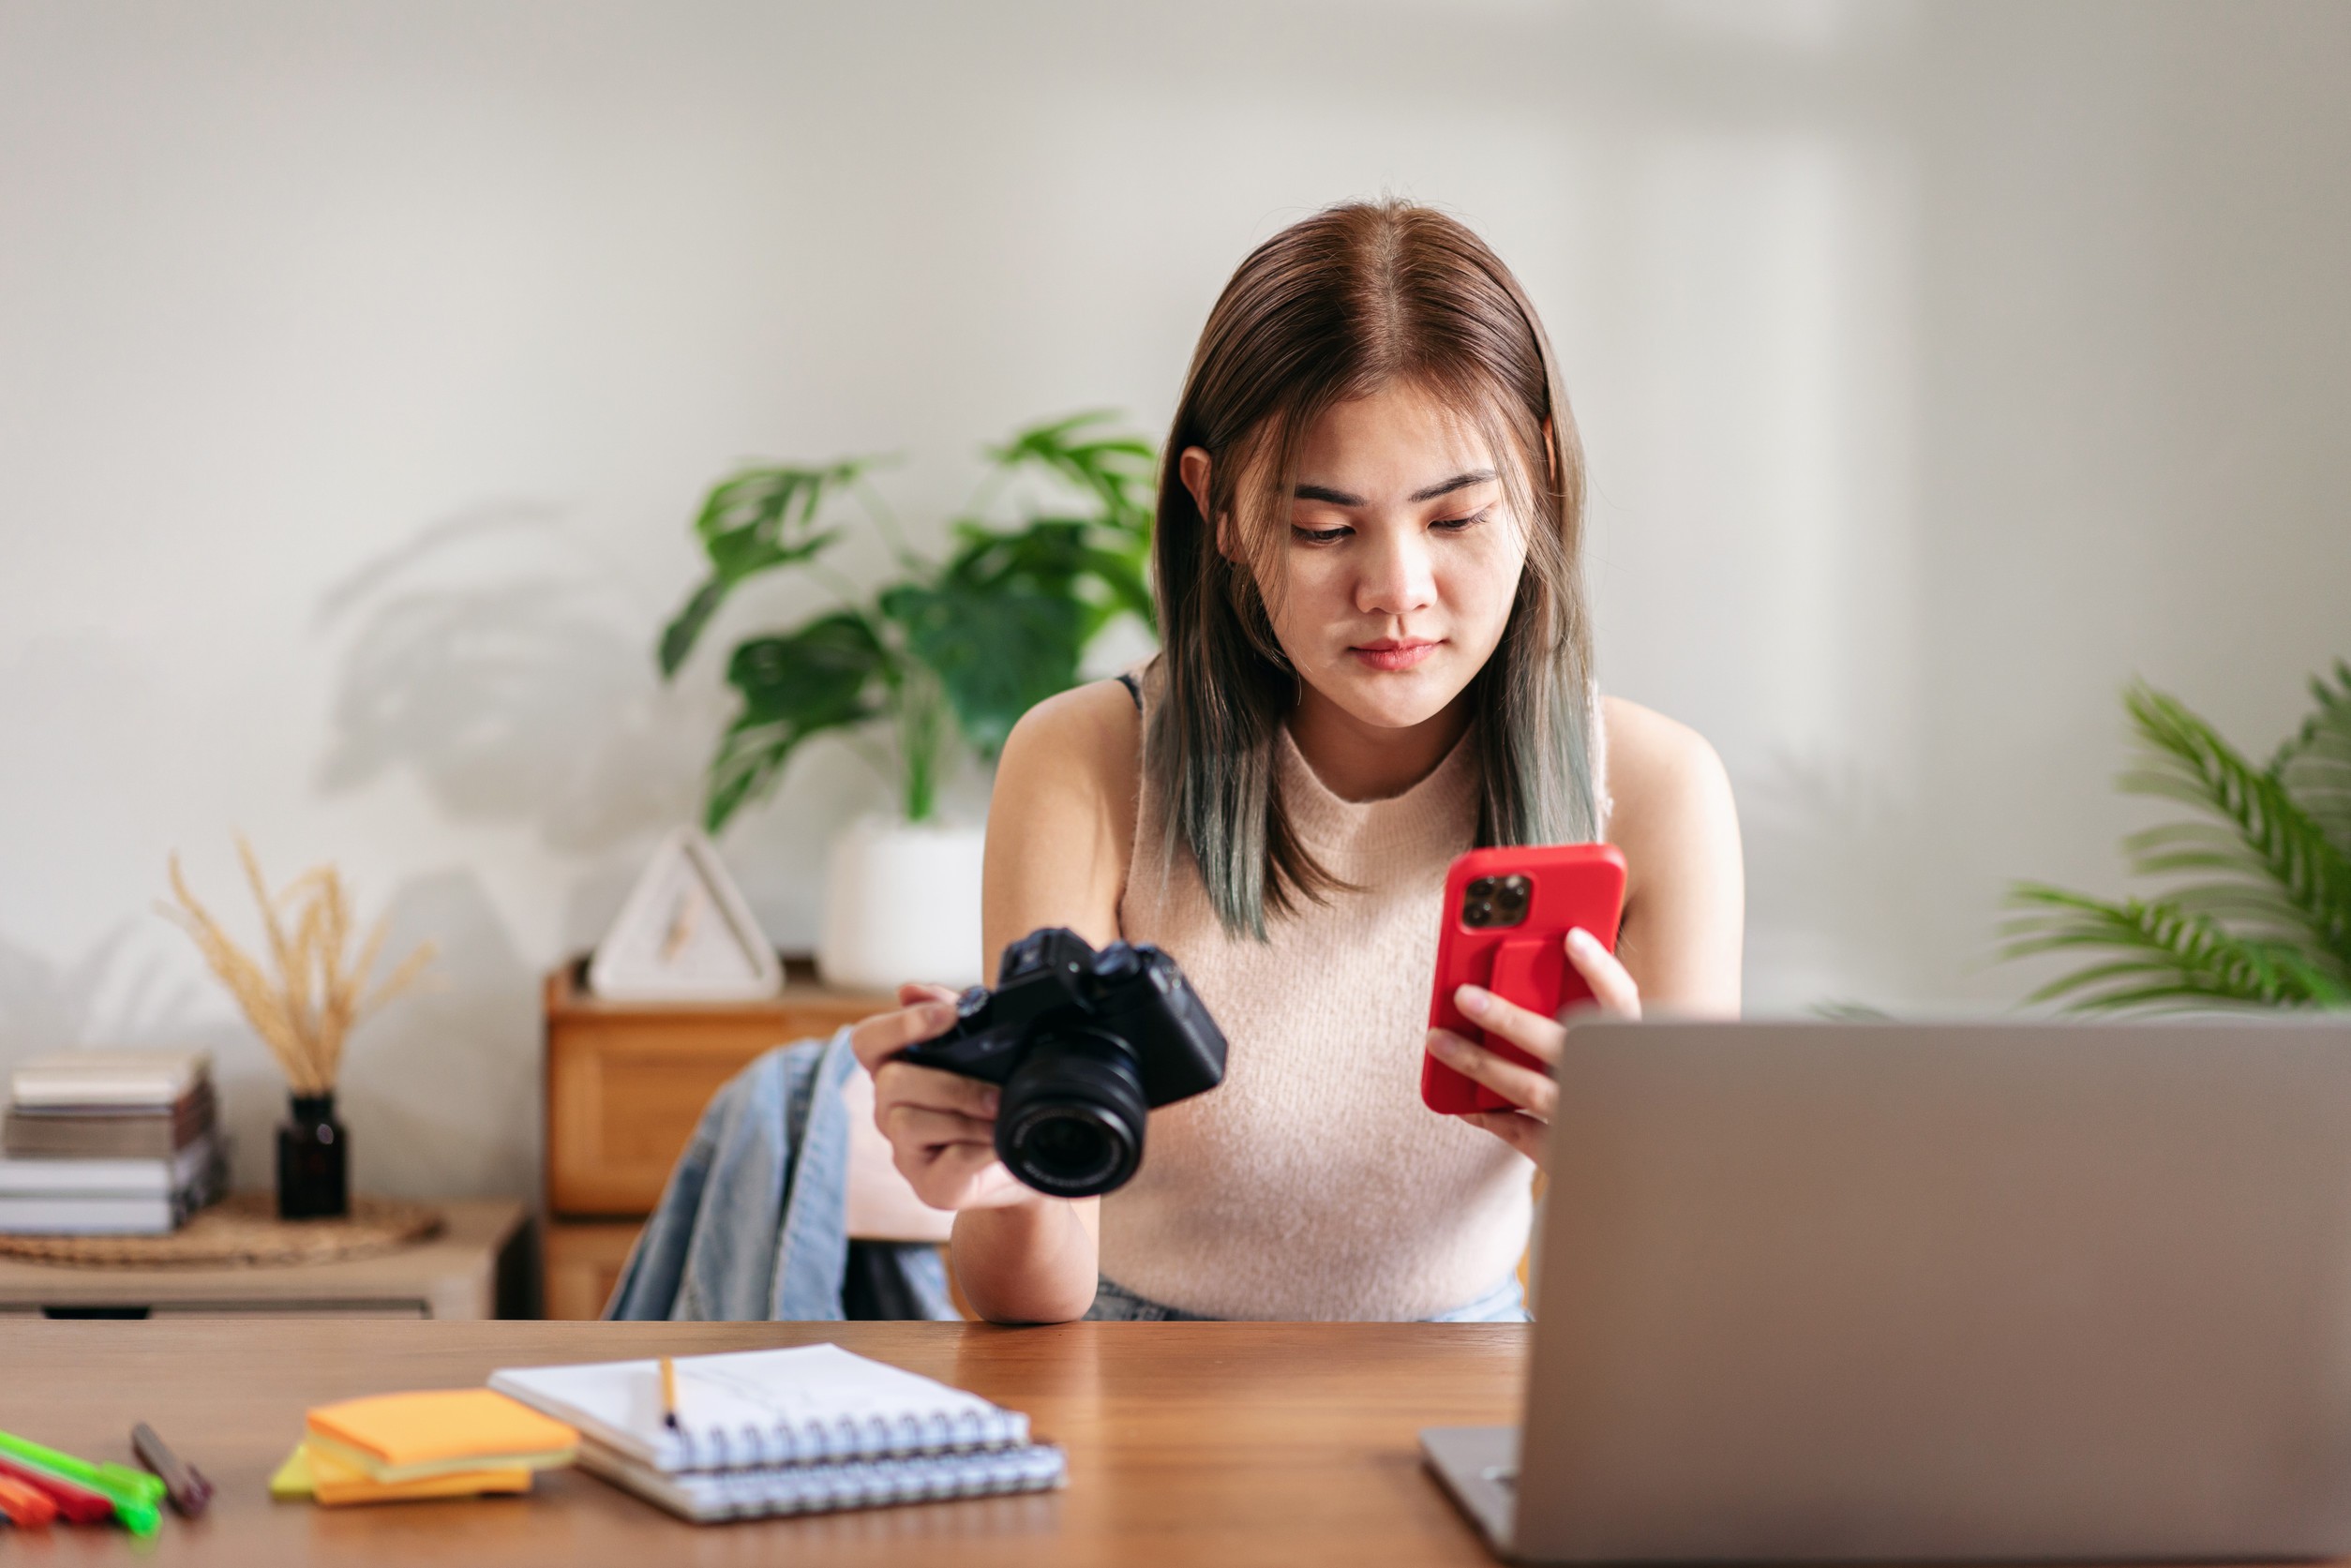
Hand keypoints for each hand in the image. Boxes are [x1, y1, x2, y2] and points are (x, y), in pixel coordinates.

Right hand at [851, 983, 1038, 1212]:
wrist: (1036, 1158)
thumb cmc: (999, 1099)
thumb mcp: (984, 1052)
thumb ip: (950, 1014)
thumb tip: (908, 989)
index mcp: (898, 1069)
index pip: (867, 1041)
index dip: (897, 1025)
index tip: (947, 1016)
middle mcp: (891, 1109)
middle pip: (891, 1082)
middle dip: (950, 1083)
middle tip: (995, 1091)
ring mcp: (906, 1151)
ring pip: (909, 1122)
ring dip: (965, 1117)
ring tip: (1000, 1118)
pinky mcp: (930, 1187)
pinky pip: (945, 1163)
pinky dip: (979, 1150)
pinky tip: (999, 1145)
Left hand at [1425, 927, 1639, 1165]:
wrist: (1655, 1188)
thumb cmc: (1636, 1106)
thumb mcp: (1630, 1060)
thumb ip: (1596, 1024)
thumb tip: (1544, 972)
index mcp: (1637, 1052)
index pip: (1623, 1001)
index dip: (1600, 969)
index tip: (1571, 937)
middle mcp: (1615, 1086)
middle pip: (1559, 1044)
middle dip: (1507, 1019)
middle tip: (1464, 997)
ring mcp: (1590, 1122)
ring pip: (1528, 1089)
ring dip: (1478, 1063)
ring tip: (1438, 1040)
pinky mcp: (1569, 1156)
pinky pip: (1520, 1134)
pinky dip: (1488, 1115)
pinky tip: (1462, 1101)